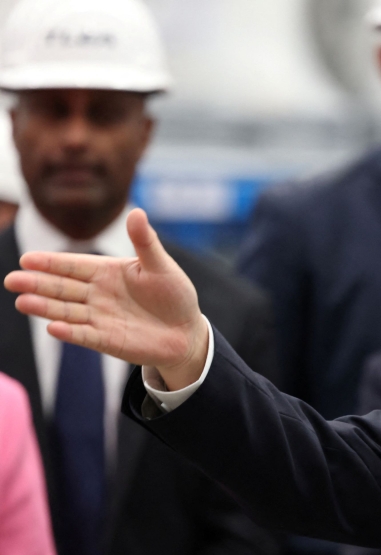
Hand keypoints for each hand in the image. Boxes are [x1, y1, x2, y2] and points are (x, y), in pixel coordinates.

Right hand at [3, 209, 208, 389]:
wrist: (186, 332)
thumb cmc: (174, 295)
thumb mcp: (161, 266)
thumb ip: (145, 242)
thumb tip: (136, 212)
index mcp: (107, 272)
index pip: (74, 265)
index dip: (52, 263)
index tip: (28, 259)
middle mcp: (98, 294)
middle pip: (62, 288)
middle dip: (38, 284)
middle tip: (11, 280)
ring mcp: (100, 317)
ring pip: (67, 311)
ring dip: (45, 308)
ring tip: (23, 302)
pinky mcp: (107, 340)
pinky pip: (85, 335)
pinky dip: (70, 332)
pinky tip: (53, 328)